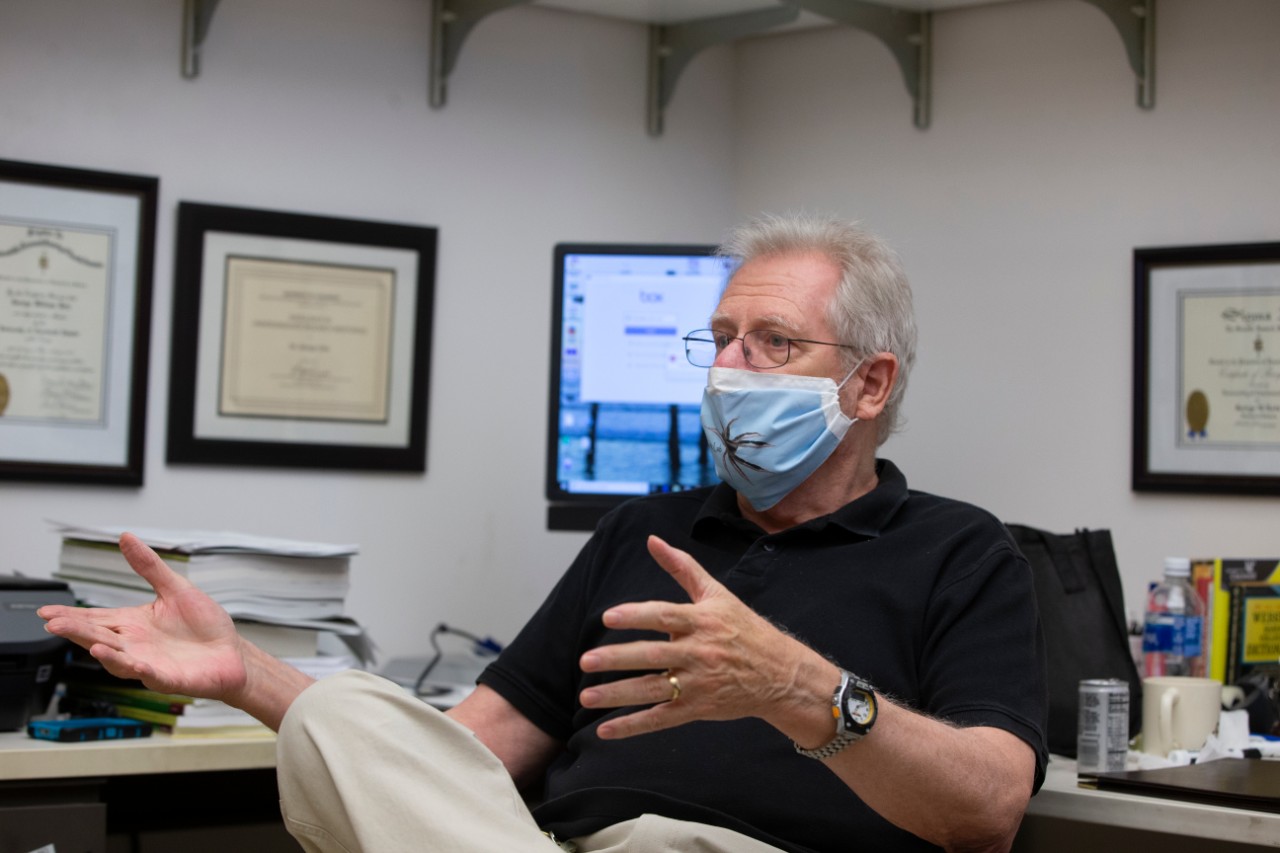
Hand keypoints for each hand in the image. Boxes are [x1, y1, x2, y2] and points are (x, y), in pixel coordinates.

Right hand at [39, 532, 247, 701]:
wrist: (232, 653)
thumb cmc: (205, 625)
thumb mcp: (176, 588)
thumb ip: (149, 567)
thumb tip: (126, 537)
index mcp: (134, 624)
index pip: (96, 618)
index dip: (72, 616)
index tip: (46, 611)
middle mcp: (136, 645)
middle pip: (100, 638)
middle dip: (77, 632)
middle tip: (54, 624)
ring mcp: (150, 663)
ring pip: (119, 660)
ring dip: (105, 654)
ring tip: (90, 644)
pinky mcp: (169, 678)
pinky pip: (151, 676)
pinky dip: (140, 669)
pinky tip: (133, 662)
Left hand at [578, 535, 831, 739]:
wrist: (780, 674)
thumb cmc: (745, 629)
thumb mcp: (717, 594)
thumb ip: (682, 567)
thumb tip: (652, 540)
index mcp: (702, 621)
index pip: (664, 616)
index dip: (636, 616)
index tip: (608, 617)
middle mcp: (699, 653)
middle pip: (653, 656)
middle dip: (618, 659)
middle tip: (586, 661)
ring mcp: (698, 684)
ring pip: (653, 690)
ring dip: (617, 695)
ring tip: (586, 696)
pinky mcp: (698, 708)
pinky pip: (661, 719)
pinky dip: (633, 726)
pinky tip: (605, 730)